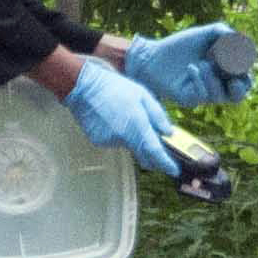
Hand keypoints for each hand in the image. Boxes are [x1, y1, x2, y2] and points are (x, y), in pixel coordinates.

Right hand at [61, 54, 179, 176]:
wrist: (84, 88)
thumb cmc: (114, 88)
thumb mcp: (143, 95)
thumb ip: (158, 115)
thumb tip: (169, 132)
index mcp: (137, 124)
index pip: (155, 152)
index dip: (166, 164)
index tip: (174, 170)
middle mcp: (124, 137)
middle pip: (143, 155)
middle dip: (152, 155)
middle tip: (157, 147)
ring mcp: (110, 141)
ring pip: (129, 146)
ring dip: (133, 139)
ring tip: (125, 116)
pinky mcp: (99, 142)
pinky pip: (115, 142)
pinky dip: (119, 135)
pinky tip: (113, 120)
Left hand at [122, 21, 252, 106]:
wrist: (153, 55)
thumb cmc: (180, 46)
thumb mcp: (207, 35)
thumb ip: (227, 35)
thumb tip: (249, 46)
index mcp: (223, 72)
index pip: (245, 80)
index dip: (247, 73)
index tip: (242, 60)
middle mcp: (216, 86)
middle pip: (237, 96)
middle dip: (239, 87)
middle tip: (234, 78)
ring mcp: (202, 94)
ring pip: (219, 96)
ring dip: (213, 78)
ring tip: (202, 64)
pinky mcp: (189, 100)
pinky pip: (201, 96)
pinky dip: (199, 80)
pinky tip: (190, 68)